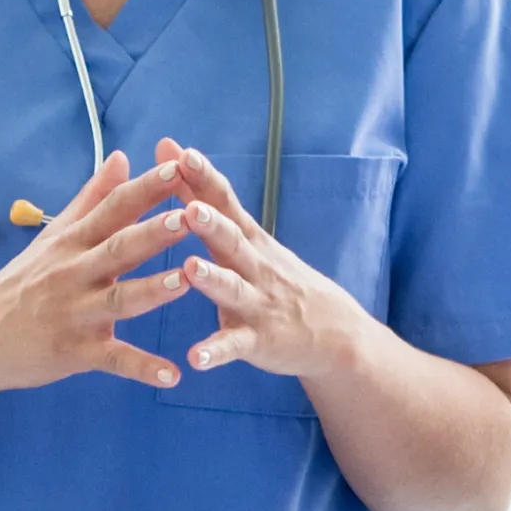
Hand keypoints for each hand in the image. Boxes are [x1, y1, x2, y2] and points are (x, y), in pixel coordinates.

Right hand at [0, 150, 195, 390]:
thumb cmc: (22, 283)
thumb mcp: (54, 236)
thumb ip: (91, 198)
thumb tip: (120, 156)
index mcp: (73, 242)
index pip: (113, 208)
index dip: (144, 188)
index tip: (176, 166)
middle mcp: (74, 273)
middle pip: (119, 248)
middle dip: (153, 232)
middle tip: (189, 217)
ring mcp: (75, 314)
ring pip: (119, 300)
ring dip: (152, 290)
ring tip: (185, 281)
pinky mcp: (74, 352)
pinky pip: (113, 360)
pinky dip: (142, 368)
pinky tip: (173, 375)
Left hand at [159, 140, 363, 377]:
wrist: (336, 334)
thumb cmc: (278, 277)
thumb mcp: (247, 236)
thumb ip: (205, 198)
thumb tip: (174, 151)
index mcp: (248, 239)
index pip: (225, 202)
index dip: (204, 178)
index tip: (180, 152)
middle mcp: (255, 267)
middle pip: (232, 240)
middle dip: (211, 223)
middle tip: (190, 207)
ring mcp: (259, 304)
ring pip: (233, 289)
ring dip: (212, 279)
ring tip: (190, 269)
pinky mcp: (258, 341)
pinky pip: (234, 347)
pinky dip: (214, 352)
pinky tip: (194, 358)